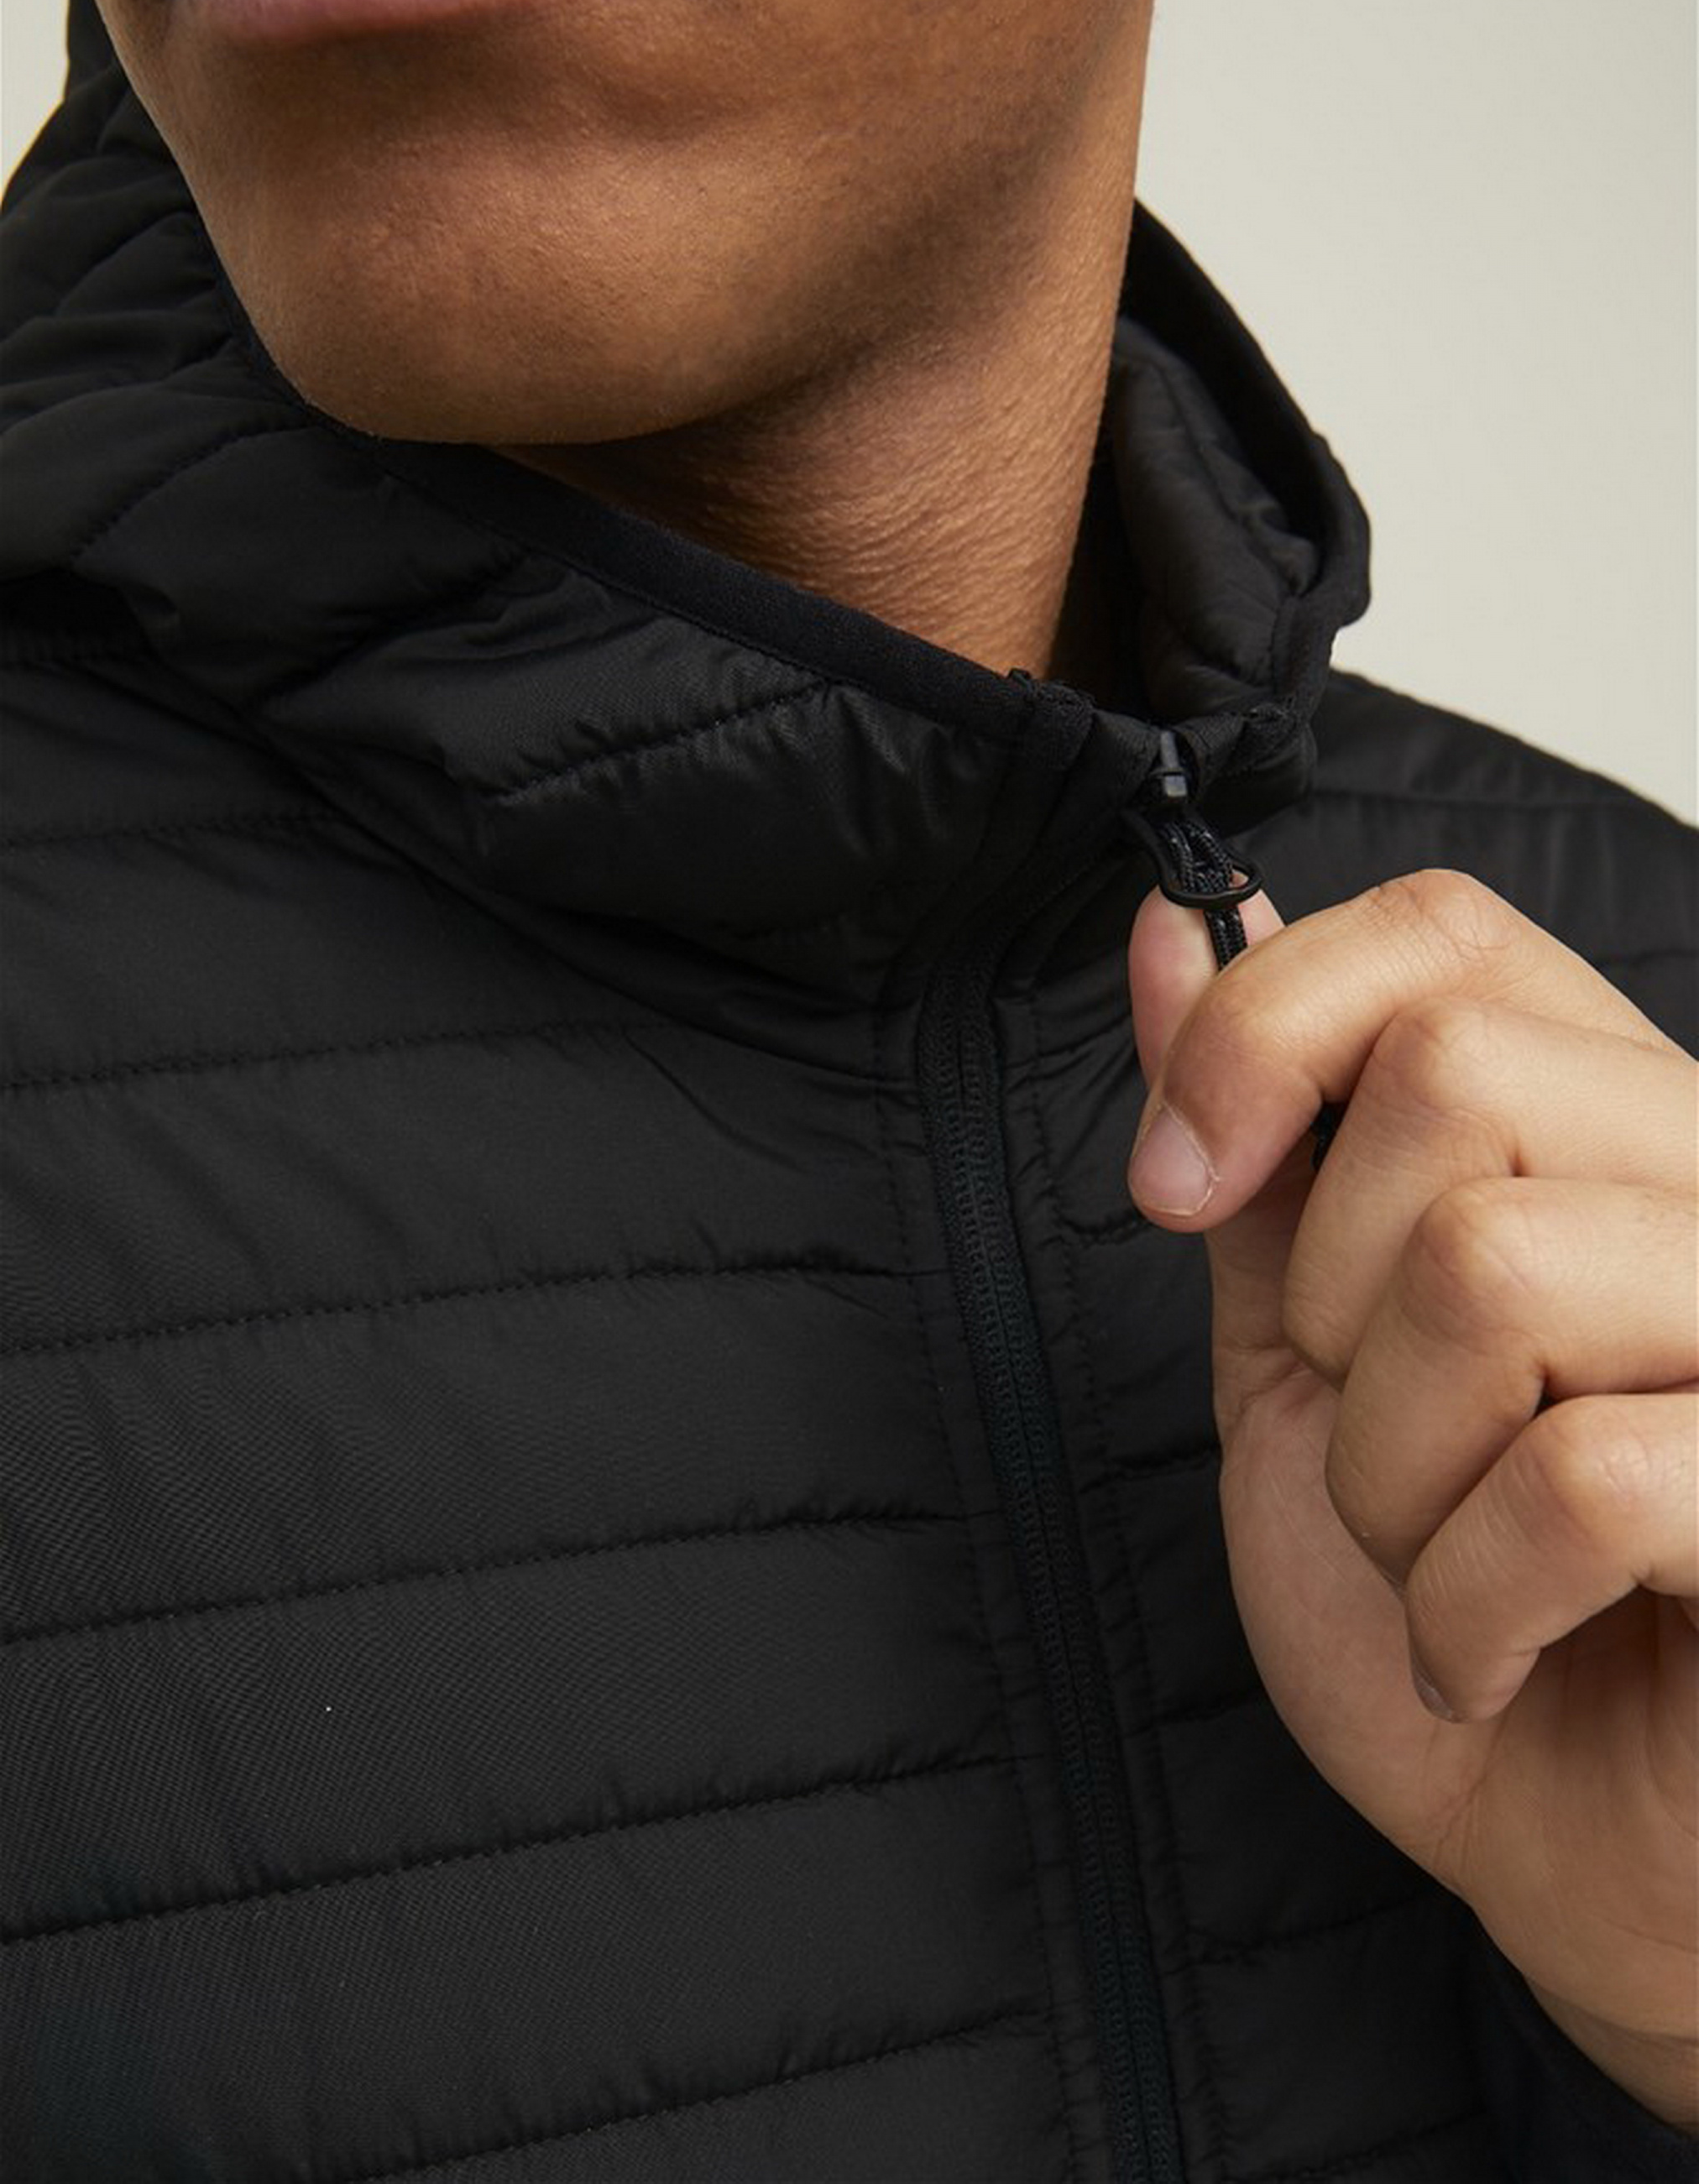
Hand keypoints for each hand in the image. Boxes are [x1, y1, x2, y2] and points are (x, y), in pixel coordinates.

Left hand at [1125, 870, 1698, 2126]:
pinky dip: (1471, 1605)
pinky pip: (1582, 1482)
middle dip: (1334, 1304)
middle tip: (1388, 1443)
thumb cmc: (1450, 1598)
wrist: (1572, 1856)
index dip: (1268, 1030)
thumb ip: (1261, 1143)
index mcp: (1604, 1127)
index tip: (1178, 1183)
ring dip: (1390, 1473)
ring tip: (1441, 1559)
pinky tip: (1497, 1652)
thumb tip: (1181, 926)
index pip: (1443, 934)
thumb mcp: (1303, 1348)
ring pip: (1494, 1271)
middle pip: (1454, 1075)